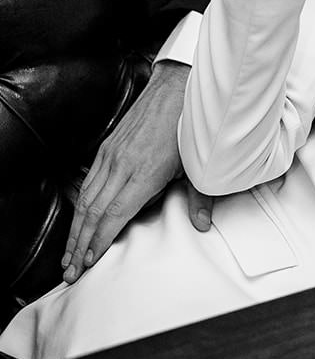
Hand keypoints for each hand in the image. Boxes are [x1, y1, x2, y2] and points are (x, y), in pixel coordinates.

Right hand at [62, 62, 212, 282]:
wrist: (175, 86)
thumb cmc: (187, 126)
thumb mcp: (197, 163)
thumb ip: (198, 197)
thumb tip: (202, 225)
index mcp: (144, 172)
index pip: (114, 214)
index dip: (100, 241)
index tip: (89, 263)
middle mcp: (122, 165)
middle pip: (93, 212)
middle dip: (79, 245)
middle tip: (71, 272)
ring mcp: (112, 155)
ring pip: (85, 199)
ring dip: (75, 230)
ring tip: (68, 256)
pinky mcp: (107, 147)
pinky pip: (88, 181)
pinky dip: (79, 206)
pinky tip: (78, 221)